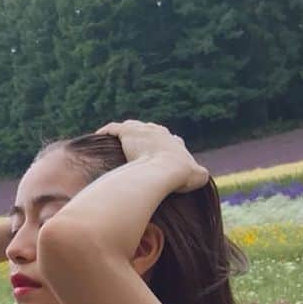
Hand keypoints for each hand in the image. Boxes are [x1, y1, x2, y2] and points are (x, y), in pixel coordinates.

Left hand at [95, 119, 209, 192]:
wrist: (166, 170)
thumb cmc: (181, 175)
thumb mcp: (197, 177)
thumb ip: (199, 175)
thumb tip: (202, 177)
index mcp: (173, 142)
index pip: (169, 140)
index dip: (162, 146)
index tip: (157, 154)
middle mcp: (159, 133)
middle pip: (150, 131)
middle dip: (144, 138)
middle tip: (135, 148)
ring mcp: (143, 131)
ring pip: (132, 126)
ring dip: (126, 132)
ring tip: (118, 140)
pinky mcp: (128, 132)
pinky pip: (114, 127)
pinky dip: (107, 130)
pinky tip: (100, 135)